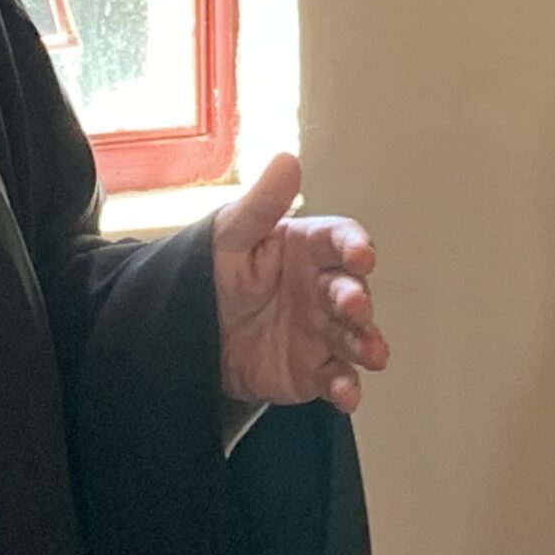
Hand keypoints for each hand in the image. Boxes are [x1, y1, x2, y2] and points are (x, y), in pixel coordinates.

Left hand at [211, 153, 389, 410]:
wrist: (184, 333)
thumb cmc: (211, 273)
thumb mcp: (228, 235)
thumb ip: (261, 204)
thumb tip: (288, 160)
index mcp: (305, 249)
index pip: (339, 241)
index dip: (354, 246)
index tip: (361, 255)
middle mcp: (321, 289)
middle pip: (352, 290)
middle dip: (358, 299)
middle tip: (353, 305)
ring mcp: (321, 332)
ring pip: (354, 337)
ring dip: (366, 343)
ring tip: (370, 353)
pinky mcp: (313, 371)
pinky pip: (337, 379)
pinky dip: (346, 388)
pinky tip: (345, 394)